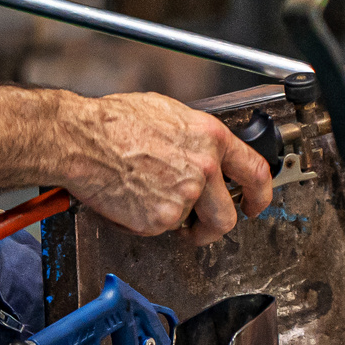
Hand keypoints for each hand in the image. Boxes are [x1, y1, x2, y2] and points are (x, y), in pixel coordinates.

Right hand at [60, 92, 273, 244]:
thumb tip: (204, 150)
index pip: (255, 172)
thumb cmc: (116, 123)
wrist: (83, 140)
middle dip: (215, 225)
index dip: (261, 195)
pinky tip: (134, 200)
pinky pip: (162, 229)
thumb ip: (196, 138)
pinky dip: (148, 222)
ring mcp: (183, 197)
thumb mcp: (171, 114)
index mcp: (211, 138)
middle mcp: (204, 168)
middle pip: (227, 216)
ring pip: (193, 227)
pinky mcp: (158, 219)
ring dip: (181, 226)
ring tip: (156, 204)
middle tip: (202, 224)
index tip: (254, 204)